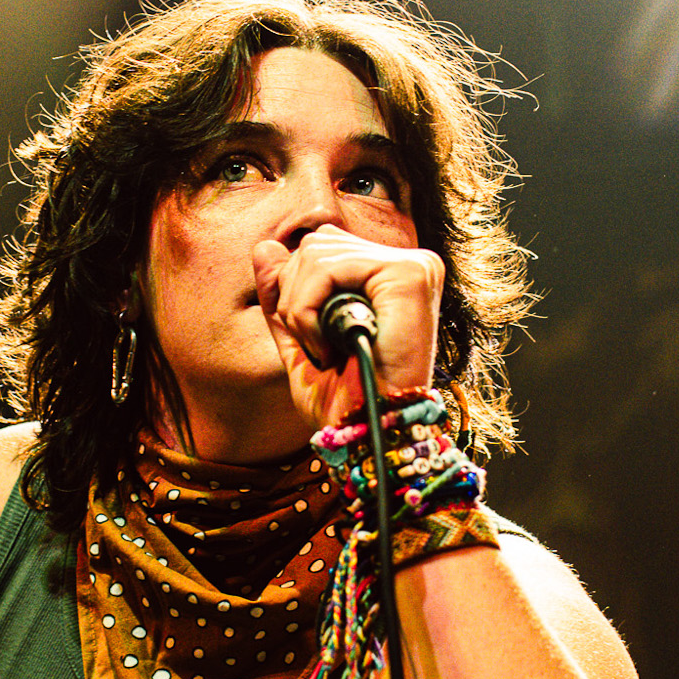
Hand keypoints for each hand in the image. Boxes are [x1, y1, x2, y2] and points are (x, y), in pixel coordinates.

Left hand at [251, 226, 442, 428]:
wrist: (370, 434)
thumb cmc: (344, 399)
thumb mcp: (299, 340)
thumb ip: (283, 293)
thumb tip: (265, 245)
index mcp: (388, 276)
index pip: (322, 248)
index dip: (297, 293)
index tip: (316, 345)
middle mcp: (408, 264)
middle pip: (316, 244)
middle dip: (295, 300)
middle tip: (319, 350)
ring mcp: (414, 265)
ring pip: (316, 252)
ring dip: (301, 310)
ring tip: (327, 351)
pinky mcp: (410, 274)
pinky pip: (328, 267)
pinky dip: (310, 310)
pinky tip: (330, 346)